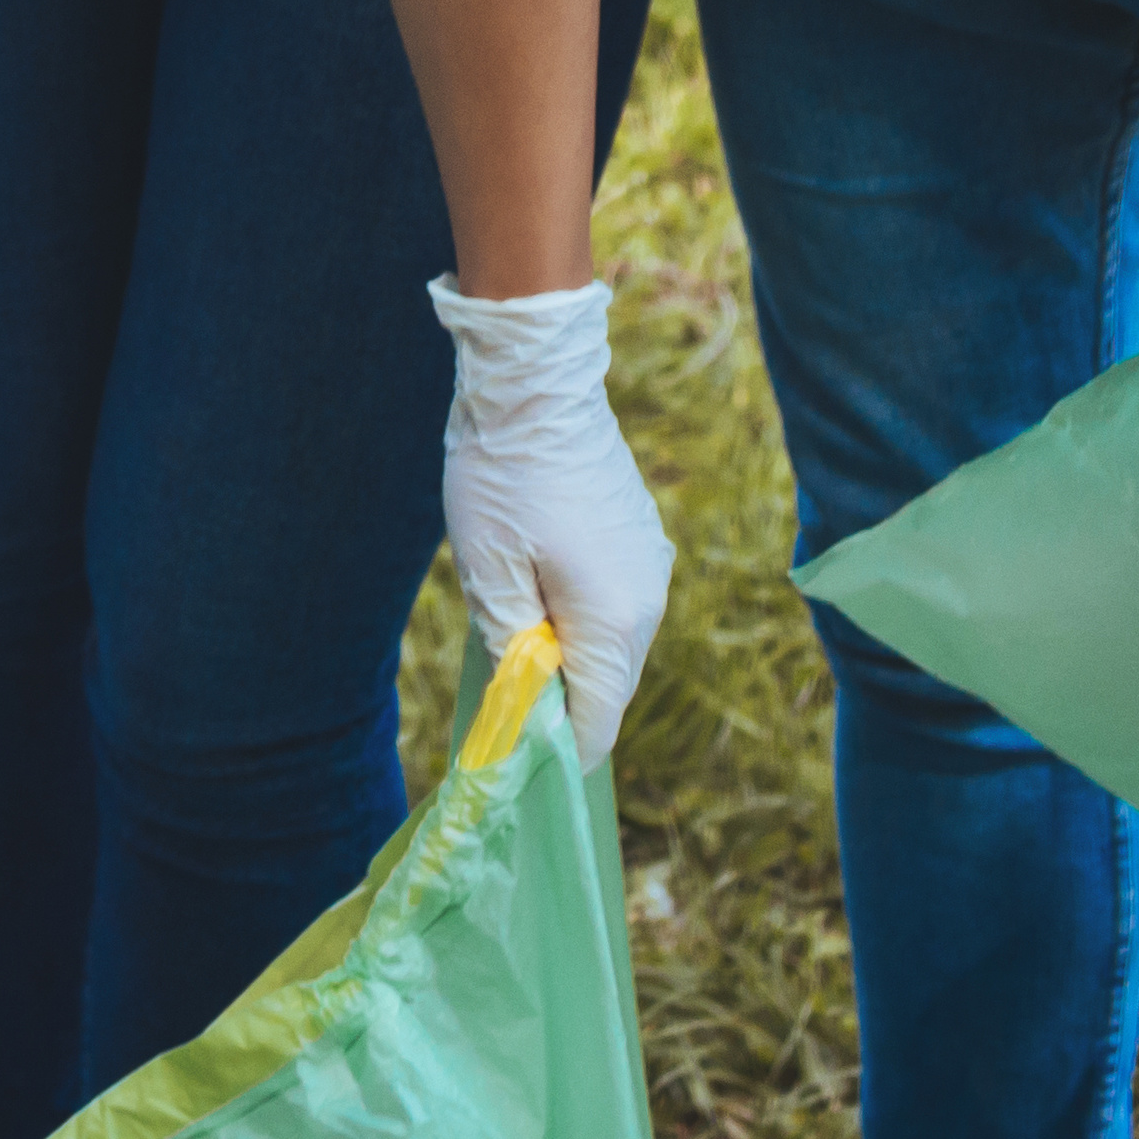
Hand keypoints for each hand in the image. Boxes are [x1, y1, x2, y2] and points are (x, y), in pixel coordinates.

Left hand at [433, 275, 673, 767]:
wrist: (535, 380)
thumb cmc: (501, 476)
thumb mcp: (488, 569)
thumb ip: (513, 648)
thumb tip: (527, 708)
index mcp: (614, 619)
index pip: (596, 720)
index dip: (555, 750)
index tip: (513, 759)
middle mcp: (647, 600)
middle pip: (607, 684)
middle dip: (559, 700)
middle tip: (501, 698)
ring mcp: (650, 565)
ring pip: (611, 641)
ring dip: (568, 651)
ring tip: (511, 634)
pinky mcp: (641, 537)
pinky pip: (615, 600)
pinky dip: (580, 612)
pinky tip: (536, 588)